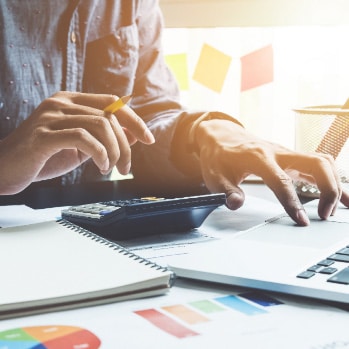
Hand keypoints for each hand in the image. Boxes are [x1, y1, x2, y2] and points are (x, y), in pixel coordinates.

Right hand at [0, 91, 154, 194]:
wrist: (6, 169)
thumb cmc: (44, 157)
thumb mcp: (82, 147)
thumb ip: (105, 138)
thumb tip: (134, 134)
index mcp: (71, 101)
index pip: (112, 103)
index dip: (134, 120)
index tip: (148, 139)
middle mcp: (61, 103)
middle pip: (110, 117)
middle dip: (125, 146)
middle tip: (125, 168)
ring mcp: (50, 116)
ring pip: (100, 126)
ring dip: (113, 152)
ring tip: (108, 168)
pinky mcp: (43, 135)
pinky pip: (83, 138)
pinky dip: (99, 154)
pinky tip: (99, 166)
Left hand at [195, 119, 348, 225]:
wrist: (221, 136)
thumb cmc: (218, 156)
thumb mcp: (215, 176)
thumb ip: (227, 191)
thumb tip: (236, 204)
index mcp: (258, 157)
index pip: (281, 181)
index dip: (292, 202)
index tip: (301, 221)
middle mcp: (277, 152)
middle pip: (316, 163)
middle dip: (328, 189)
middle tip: (324, 214)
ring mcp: (286, 152)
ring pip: (322, 161)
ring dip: (335, 182)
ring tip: (337, 208)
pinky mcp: (290, 156)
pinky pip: (318, 163)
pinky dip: (331, 177)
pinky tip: (339, 193)